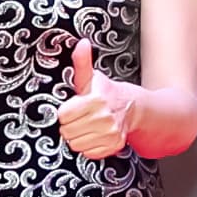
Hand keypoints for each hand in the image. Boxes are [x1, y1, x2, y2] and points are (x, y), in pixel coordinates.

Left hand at [52, 38, 134, 160]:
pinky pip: (88, 153)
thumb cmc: (106, 92)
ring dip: (79, 137)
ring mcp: (110, 133)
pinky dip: (89, 146)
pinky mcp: (113, 145)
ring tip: (87, 127)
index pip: (63, 116)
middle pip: (68, 132)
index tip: (73, 109)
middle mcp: (104, 117)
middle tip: (80, 118)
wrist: (133, 107)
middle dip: (70, 126)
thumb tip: (81, 43)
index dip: (65, 113)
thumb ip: (82, 62)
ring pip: (76, 144)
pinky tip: (94, 135)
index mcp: (96, 99)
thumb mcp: (91, 78)